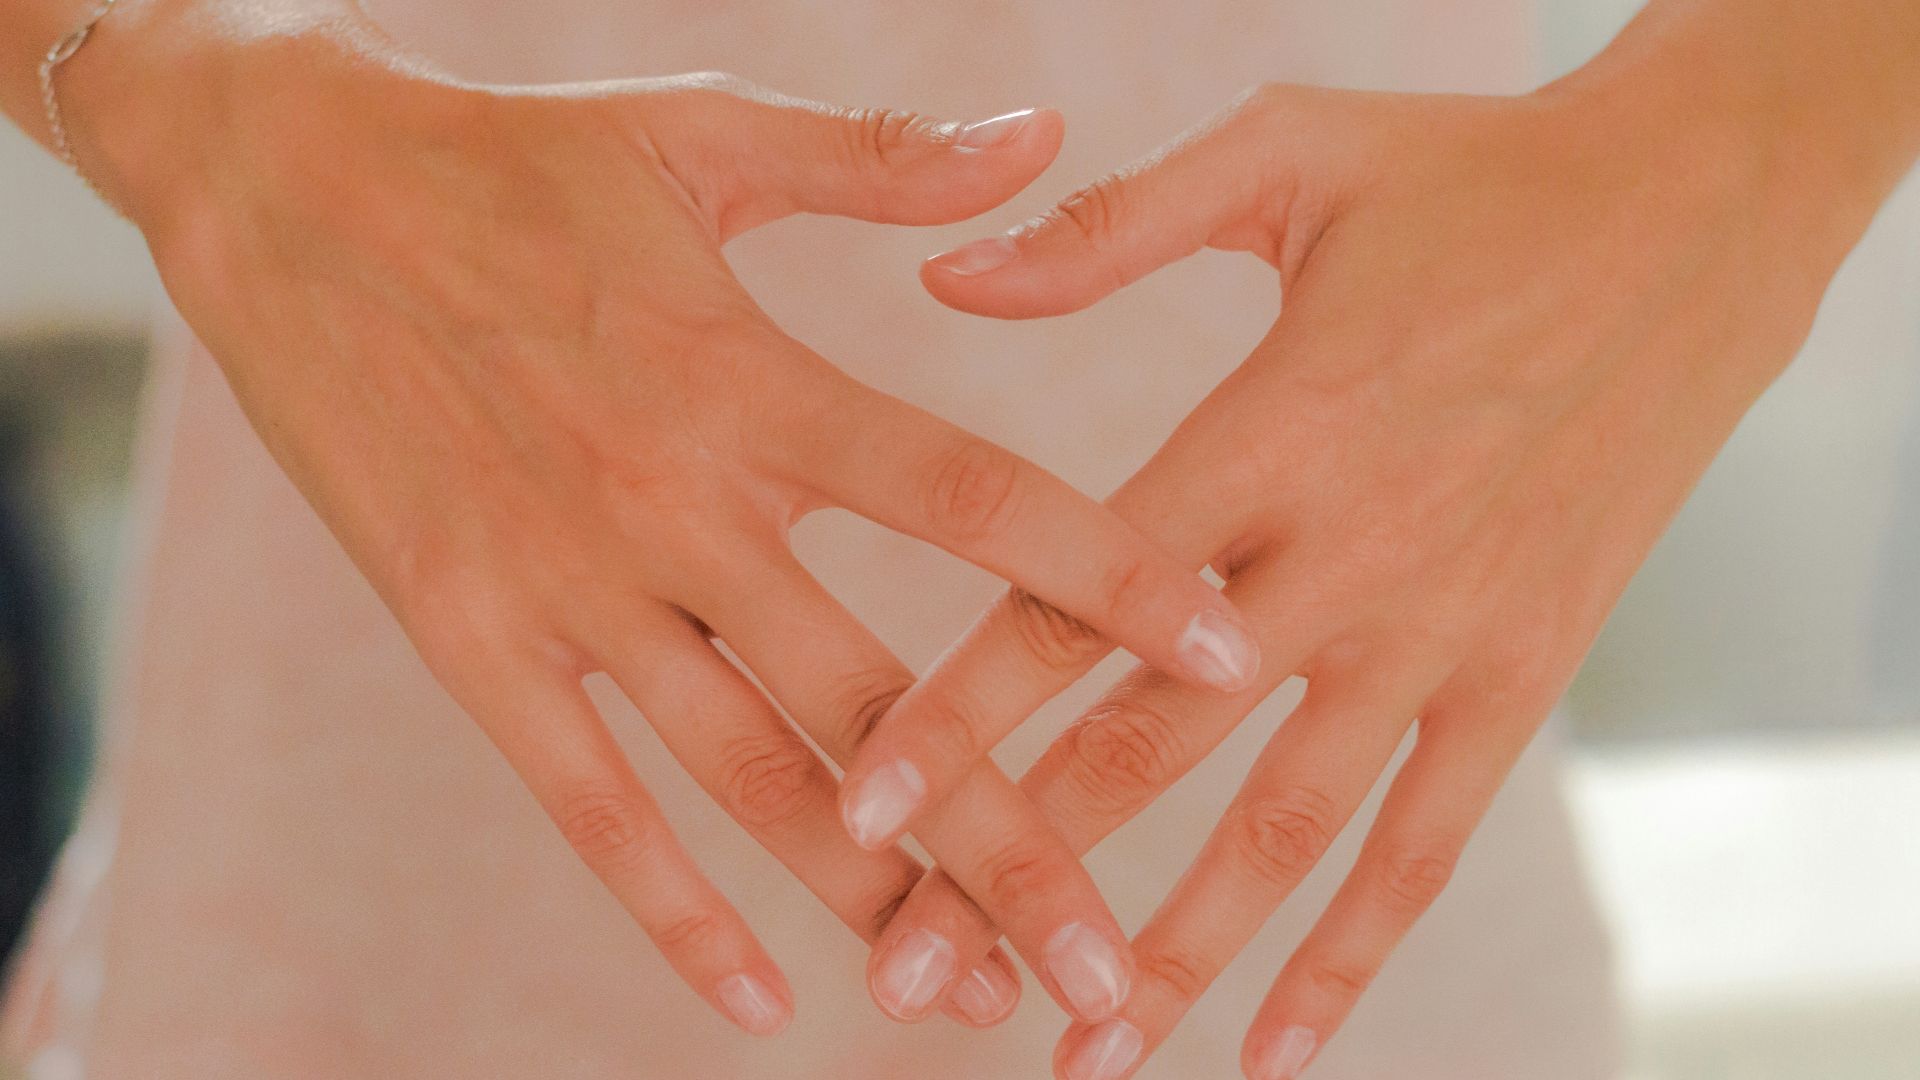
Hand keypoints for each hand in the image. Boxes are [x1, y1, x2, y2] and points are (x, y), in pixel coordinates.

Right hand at [68, 1, 1263, 1032]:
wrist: (280, 186)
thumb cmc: (514, 161)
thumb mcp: (703, 136)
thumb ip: (885, 159)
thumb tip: (1050, 129)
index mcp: (752, 377)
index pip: (972, 499)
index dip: (1109, 579)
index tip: (1223, 657)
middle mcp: (673, 499)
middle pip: (878, 701)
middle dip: (1007, 842)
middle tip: (1117, 966)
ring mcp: (565, 582)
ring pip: (746, 779)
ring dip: (870, 901)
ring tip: (977, 999)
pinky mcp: (465, 636)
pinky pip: (583, 799)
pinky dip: (668, 906)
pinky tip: (757, 997)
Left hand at [848, 73, 1875, 1075]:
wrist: (1699, 219)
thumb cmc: (1473, 179)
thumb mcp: (1289, 155)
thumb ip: (1109, 230)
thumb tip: (943, 275)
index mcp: (1265, 431)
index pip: (1075, 598)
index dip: (959, 708)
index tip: (860, 810)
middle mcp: (1346, 554)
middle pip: (1152, 744)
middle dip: (1024, 869)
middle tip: (914, 974)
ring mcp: (1441, 629)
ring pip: (1283, 825)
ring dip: (1176, 953)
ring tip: (1083, 1054)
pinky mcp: (1523, 668)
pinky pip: (1429, 840)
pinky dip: (1352, 953)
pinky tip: (1275, 1051)